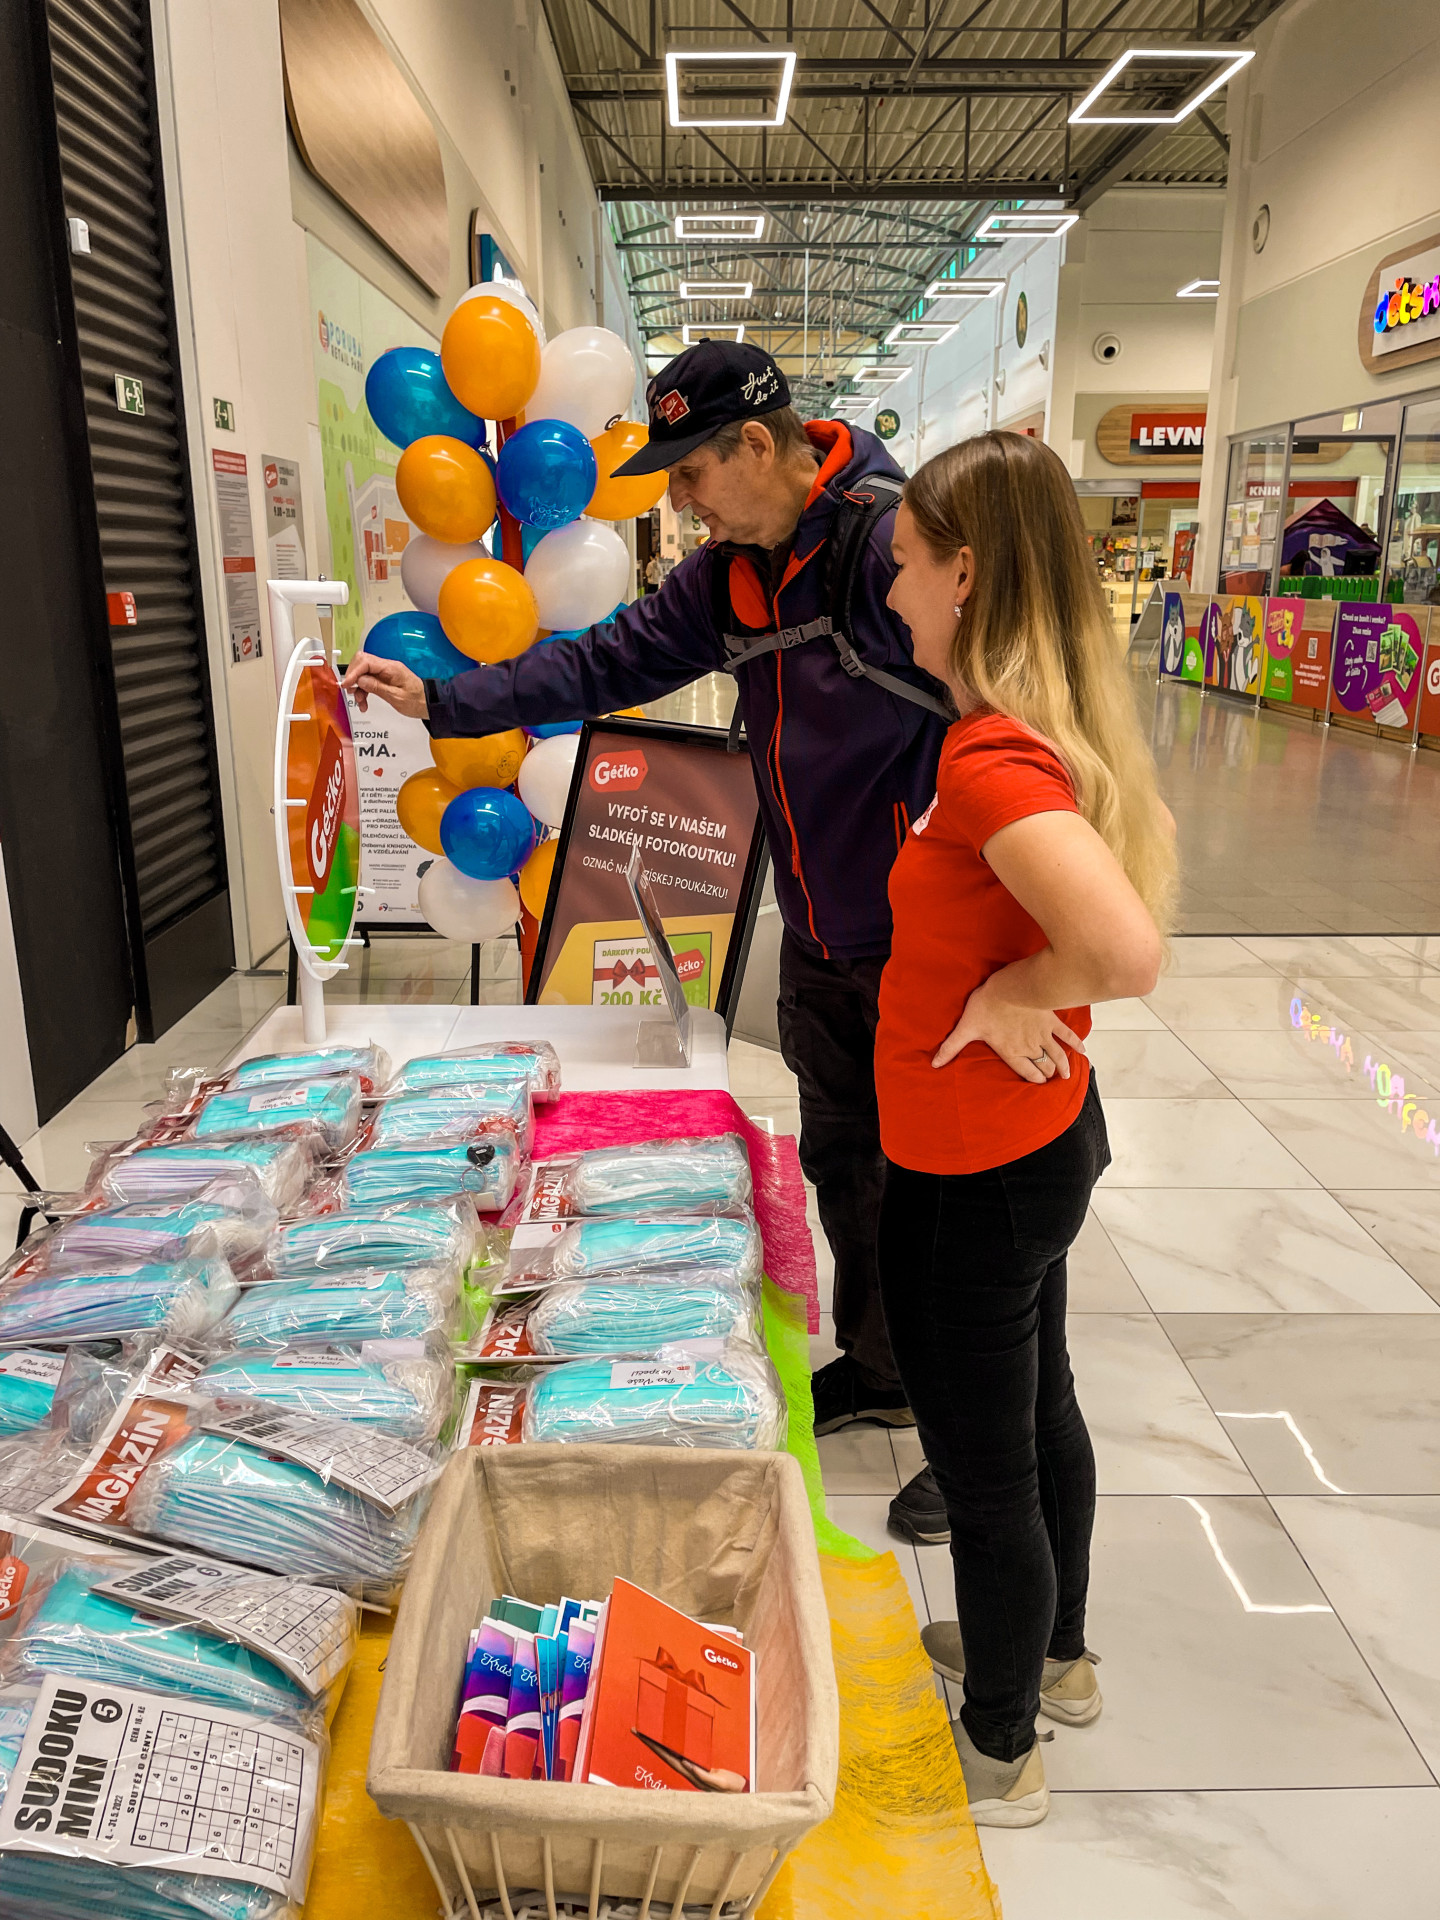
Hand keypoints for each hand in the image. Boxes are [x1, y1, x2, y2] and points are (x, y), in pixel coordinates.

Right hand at [341, 652, 428, 719]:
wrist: (429, 704)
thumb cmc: (418, 701)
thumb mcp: (396, 697)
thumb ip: (377, 687)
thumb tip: (360, 680)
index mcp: (391, 668)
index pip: (365, 662)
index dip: (353, 672)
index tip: (346, 684)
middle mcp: (387, 667)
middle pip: (361, 664)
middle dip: (353, 678)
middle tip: (352, 692)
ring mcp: (385, 672)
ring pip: (363, 674)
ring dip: (358, 688)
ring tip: (361, 702)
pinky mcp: (384, 679)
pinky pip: (369, 681)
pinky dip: (364, 691)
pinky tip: (364, 702)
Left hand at [932, 975, 1083, 1084]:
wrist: (1011, 986)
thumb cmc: (986, 1005)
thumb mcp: (966, 1027)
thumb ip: (951, 1047)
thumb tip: (934, 1064)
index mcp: (1011, 1052)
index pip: (1026, 1072)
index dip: (1034, 1080)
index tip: (1040, 1084)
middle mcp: (1029, 1047)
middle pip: (1043, 1066)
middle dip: (1048, 1074)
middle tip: (1053, 1079)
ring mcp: (1043, 1035)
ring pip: (1057, 1055)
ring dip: (1063, 1065)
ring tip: (1067, 1075)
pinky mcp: (1051, 1020)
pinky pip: (1067, 1035)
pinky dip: (1076, 1043)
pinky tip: (1083, 1051)